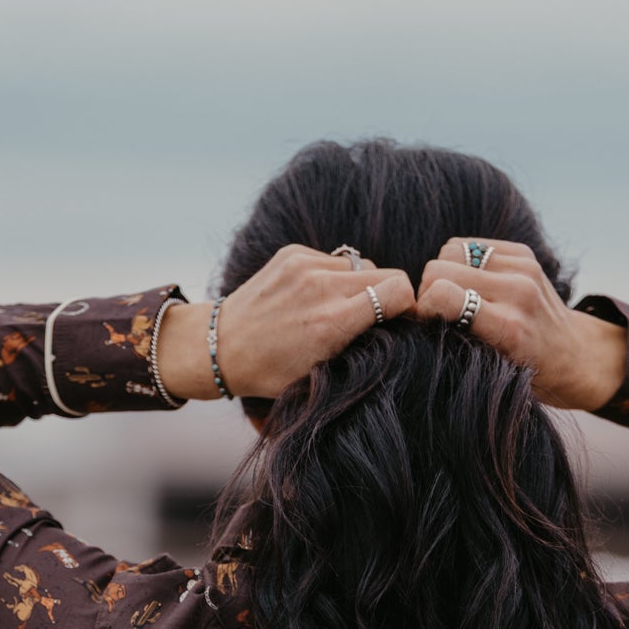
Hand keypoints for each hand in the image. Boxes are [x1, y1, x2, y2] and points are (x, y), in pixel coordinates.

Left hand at [156, 246, 416, 400]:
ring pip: (360, 266)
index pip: (398, 291)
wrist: (221, 346)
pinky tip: (313, 298)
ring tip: (337, 310)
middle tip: (373, 318)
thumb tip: (392, 326)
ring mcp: (305, 265)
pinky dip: (333, 277)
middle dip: (387, 295)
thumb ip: (360, 348)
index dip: (408, 305)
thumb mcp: (320, 374)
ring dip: (358, 285)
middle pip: (386, 273)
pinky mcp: (293, 253)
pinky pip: (334, 259)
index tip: (401, 320)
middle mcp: (321, 286)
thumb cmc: (271, 372)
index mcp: (332, 322)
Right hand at [415, 239, 626, 410]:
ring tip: (455, 297)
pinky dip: (463, 262)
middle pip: (439, 267)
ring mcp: (523, 267)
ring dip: (444, 272)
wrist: (575, 356)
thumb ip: (459, 342)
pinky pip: (471, 244)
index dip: (422, 308)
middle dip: (428, 290)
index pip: (443, 295)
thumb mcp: (493, 373)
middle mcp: (517, 292)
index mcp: (508, 328)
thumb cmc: (529, 376)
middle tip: (436, 312)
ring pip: (451, 250)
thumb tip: (418, 317)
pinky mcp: (524, 253)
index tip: (424, 324)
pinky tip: (472, 284)